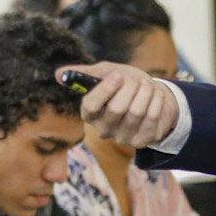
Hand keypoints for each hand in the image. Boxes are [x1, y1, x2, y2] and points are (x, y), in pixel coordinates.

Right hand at [58, 62, 181, 150]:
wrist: (150, 95)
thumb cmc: (124, 84)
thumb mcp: (105, 73)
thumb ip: (85, 73)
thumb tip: (58, 74)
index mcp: (89, 113)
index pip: (90, 106)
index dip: (105, 90)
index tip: (118, 75)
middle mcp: (103, 129)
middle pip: (117, 108)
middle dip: (130, 88)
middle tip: (135, 80)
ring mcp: (122, 138)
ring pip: (137, 111)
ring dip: (145, 92)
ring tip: (146, 85)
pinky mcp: (141, 141)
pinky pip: (152, 118)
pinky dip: (156, 101)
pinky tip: (155, 95)